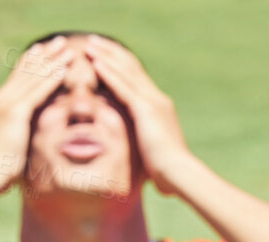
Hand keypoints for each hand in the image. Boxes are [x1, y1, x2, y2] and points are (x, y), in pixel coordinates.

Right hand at [0, 37, 75, 195]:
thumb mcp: (6, 146)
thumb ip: (14, 134)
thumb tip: (22, 138)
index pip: (15, 79)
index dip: (29, 63)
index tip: (41, 50)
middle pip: (24, 72)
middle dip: (44, 56)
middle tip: (58, 42)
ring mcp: (4, 105)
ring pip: (32, 78)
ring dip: (52, 62)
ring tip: (68, 49)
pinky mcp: (13, 113)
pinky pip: (37, 92)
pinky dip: (51, 79)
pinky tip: (64, 69)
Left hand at [83, 39, 194, 194]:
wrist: (180, 174)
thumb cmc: (168, 172)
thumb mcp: (153, 152)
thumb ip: (144, 143)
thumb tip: (137, 151)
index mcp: (159, 107)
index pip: (138, 78)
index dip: (121, 63)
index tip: (105, 54)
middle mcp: (158, 99)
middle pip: (132, 68)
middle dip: (112, 53)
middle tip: (94, 41)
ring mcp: (153, 102)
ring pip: (126, 72)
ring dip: (107, 57)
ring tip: (89, 45)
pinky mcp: (146, 110)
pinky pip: (124, 87)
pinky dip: (109, 74)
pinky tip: (96, 64)